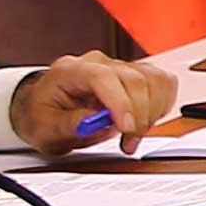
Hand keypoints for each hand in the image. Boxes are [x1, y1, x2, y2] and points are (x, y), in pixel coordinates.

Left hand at [12, 51, 187, 151]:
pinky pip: (162, 82)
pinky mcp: (137, 74)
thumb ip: (69, 124)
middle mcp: (98, 63)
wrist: (44, 109)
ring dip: (152, 111)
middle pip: (134, 79)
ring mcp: (119, 66)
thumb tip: (95, 122)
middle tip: (129, 141)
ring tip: (134, 133)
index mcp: (71, 71)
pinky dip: (161, 104)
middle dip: (139, 116)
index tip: (126, 128)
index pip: (103, 77)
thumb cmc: (43, 116)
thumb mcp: (45, 129)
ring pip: (154, 80)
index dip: (120, 102)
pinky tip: (145, 118)